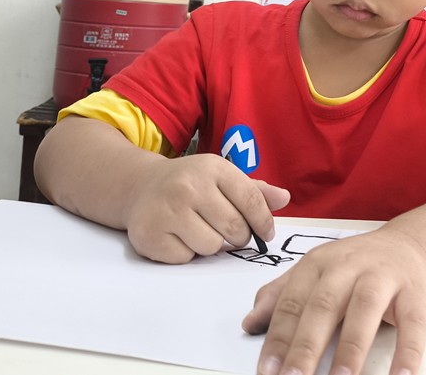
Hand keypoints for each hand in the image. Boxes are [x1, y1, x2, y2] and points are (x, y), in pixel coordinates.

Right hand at [124, 153, 289, 262]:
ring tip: (199, 229)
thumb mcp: (222, 177)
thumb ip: (254, 190)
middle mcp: (188, 186)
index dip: (264, 222)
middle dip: (239, 236)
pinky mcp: (150, 235)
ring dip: (211, 245)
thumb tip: (284, 198)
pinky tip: (178, 236)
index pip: (251, 201)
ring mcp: (167, 211)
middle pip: (235, 228)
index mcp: (212, 168)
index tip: (266, 233)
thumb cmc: (191, 183)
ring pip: (211, 246)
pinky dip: (187, 253)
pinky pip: (186, 258)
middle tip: (229, 231)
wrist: (141, 186)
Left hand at [243, 228, 425, 374]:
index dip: (278, 338)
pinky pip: (413, 324)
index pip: (292, 303)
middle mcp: (349, 266)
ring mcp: (384, 276)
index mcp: (318, 263)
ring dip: (351, 349)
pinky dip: (408, 353)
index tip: (267, 371)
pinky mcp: (415, 291)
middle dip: (306, 347)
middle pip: (324, 306)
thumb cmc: (355, 266)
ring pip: (365, 310)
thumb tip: (249, 324)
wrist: (407, 246)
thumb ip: (281, 296)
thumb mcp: (315, 273)